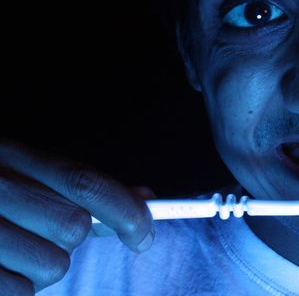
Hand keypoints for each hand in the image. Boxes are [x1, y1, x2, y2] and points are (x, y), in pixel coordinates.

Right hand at [0, 140, 153, 294]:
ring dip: (41, 264)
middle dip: (69, 237)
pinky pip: (19, 293)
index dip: (125, 210)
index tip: (144, 234)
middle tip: (41, 230)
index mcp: (13, 158)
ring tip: (11, 247)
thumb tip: (143, 197)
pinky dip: (16, 286)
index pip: (85, 183)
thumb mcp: (26, 174)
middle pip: (73, 227)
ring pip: (52, 266)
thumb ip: (82, 186)